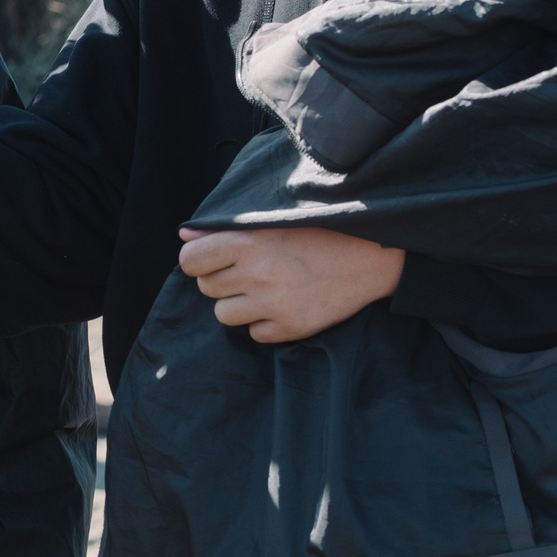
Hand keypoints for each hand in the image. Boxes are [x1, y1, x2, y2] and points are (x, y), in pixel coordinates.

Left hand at [177, 225, 403, 341]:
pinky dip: (265, 324)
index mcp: (246, 241)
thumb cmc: (317, 231)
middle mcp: (255, 273)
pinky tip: (285, 305)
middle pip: (206, 288)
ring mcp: (273, 304)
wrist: (372, 254)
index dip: (198, 262)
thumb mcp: (269, 221)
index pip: (189, 262)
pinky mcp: (292, 327)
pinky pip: (255, 334)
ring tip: (266, 290)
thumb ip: (223, 230)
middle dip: (222, 281)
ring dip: (240, 305)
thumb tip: (184, 237)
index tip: (214, 261)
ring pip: (224, 315)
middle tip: (250, 272)